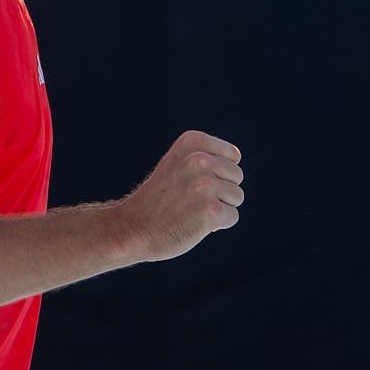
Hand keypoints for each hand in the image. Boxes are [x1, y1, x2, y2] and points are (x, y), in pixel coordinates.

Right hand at [119, 131, 244, 262]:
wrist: (132, 229)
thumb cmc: (159, 198)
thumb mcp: (177, 162)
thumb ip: (205, 155)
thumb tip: (237, 156)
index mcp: (192, 141)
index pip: (233, 156)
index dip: (217, 173)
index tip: (190, 181)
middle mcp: (199, 159)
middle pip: (237, 176)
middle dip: (220, 191)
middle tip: (189, 199)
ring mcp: (205, 185)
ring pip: (236, 197)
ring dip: (219, 207)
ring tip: (190, 210)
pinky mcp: (211, 211)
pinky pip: (232, 217)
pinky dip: (217, 225)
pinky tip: (193, 223)